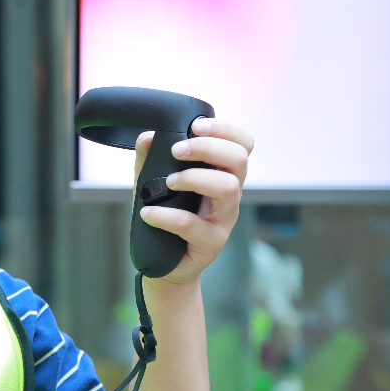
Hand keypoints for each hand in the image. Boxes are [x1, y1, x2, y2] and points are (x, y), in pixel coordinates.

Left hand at [133, 117, 253, 284]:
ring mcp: (224, 219)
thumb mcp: (156, 184)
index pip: (243, 145)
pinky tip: (148, 213)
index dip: (226, 130)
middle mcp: (230, 194)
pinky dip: (166, 216)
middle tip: (177, 150)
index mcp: (222, 174)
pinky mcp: (210, 243)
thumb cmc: (166, 217)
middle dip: (207, 147)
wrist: (164, 264)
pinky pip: (192, 225)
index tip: (195, 126)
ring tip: (167, 183)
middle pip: (239, 160)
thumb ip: (151, 159)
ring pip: (227, 188)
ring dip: (193, 178)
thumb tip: (146, 136)